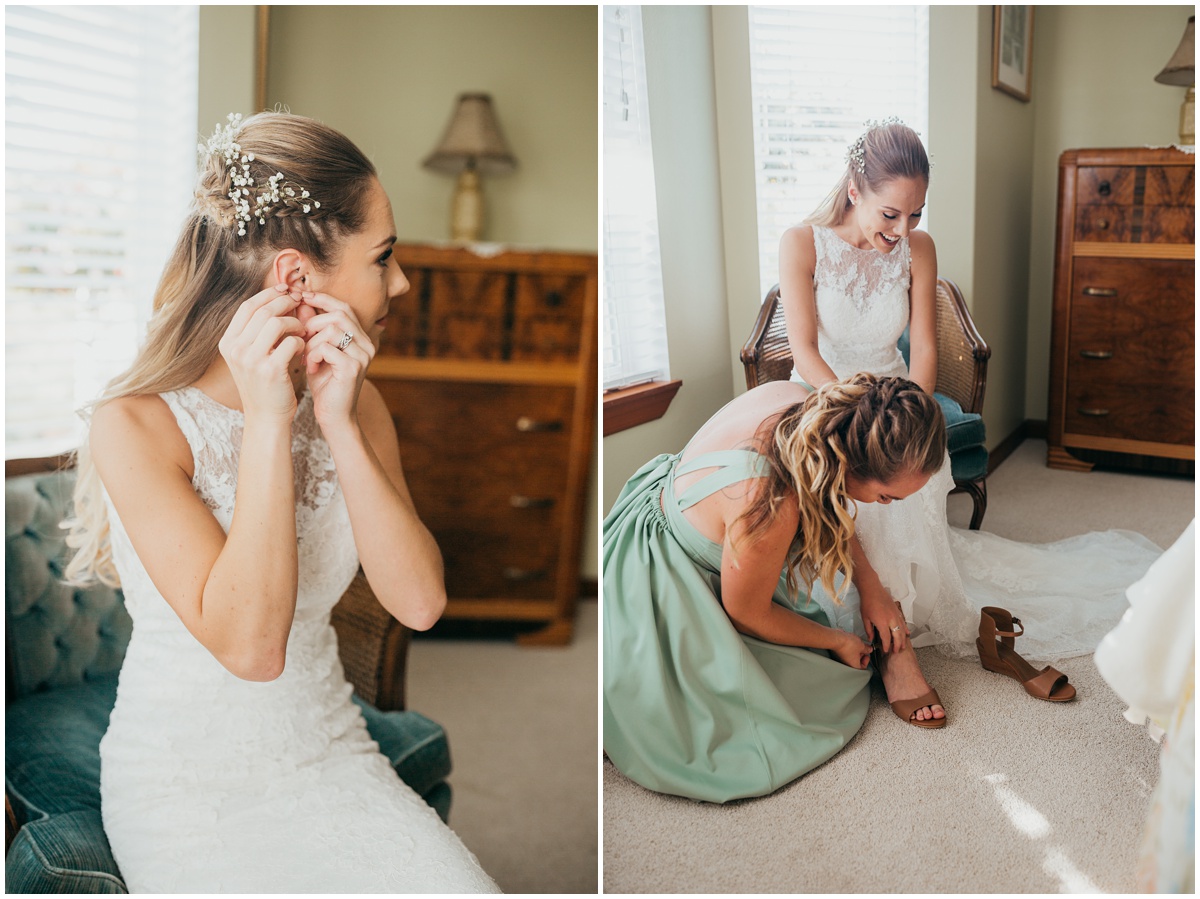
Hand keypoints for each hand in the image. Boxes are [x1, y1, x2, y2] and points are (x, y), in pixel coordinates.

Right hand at [218, 283, 305, 421]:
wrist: (266, 417)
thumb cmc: (264, 384)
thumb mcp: (253, 355)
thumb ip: (260, 330)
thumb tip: (282, 298)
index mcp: (228, 342)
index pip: (247, 306)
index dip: (268, 294)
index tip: (286, 290)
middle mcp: (235, 349)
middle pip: (262, 310)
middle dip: (285, 302)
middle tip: (301, 303)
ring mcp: (251, 359)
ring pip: (276, 322)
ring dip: (295, 322)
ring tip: (303, 330)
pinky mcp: (270, 370)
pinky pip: (290, 342)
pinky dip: (301, 341)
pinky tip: (303, 348)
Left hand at [297, 292, 373, 427]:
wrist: (333, 415)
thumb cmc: (324, 384)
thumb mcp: (315, 351)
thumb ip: (311, 329)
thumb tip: (301, 303)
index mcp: (360, 338)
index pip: (344, 308)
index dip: (323, 299)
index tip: (302, 296)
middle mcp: (366, 345)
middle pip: (339, 315)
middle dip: (314, 322)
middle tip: (301, 338)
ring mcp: (362, 356)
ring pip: (332, 330)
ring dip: (311, 342)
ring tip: (306, 357)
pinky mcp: (353, 367)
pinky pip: (327, 347)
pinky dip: (313, 354)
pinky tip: (311, 367)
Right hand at [831, 631, 871, 669]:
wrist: (837, 639)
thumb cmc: (849, 645)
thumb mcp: (862, 646)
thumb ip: (867, 649)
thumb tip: (869, 649)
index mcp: (854, 665)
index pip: (862, 667)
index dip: (866, 661)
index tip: (867, 655)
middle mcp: (848, 662)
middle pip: (857, 661)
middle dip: (862, 654)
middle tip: (864, 648)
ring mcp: (843, 657)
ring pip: (852, 655)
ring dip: (857, 650)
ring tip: (859, 644)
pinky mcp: (840, 651)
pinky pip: (848, 651)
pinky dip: (852, 647)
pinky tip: (853, 642)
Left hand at [860, 589, 908, 653]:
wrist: (872, 589)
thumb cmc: (867, 602)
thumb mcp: (865, 618)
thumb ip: (869, 630)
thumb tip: (871, 639)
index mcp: (882, 622)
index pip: (886, 638)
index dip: (886, 645)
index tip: (886, 651)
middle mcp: (891, 620)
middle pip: (897, 635)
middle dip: (897, 645)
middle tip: (896, 651)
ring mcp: (895, 615)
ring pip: (902, 630)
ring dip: (903, 639)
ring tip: (903, 646)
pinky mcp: (897, 611)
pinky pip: (903, 622)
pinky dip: (905, 629)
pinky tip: (907, 633)